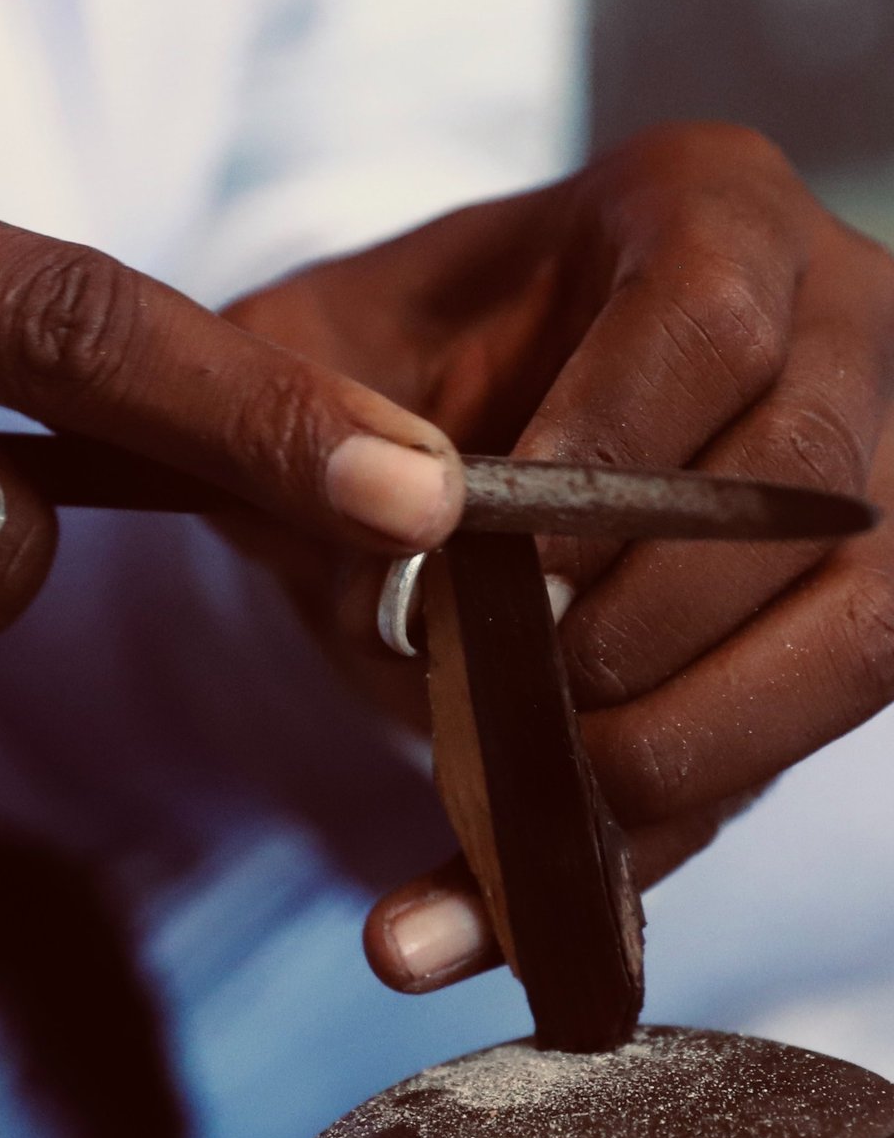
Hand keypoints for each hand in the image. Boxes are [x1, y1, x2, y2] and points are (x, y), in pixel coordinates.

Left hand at [221, 122, 893, 993]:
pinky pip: (779, 755)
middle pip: (804, 495)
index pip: (704, 324)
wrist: (436, 412)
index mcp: (701, 213)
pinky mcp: (844, 625)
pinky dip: (627, 861)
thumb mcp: (306, 341)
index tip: (502, 573)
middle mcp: (834, 327)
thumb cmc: (384, 353)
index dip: (609, 460)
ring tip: (493, 834)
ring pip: (854, 638)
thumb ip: (301, 418)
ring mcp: (876, 480)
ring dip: (668, 757)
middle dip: (639, 625)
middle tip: (488, 699)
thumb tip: (386, 598)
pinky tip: (467, 924)